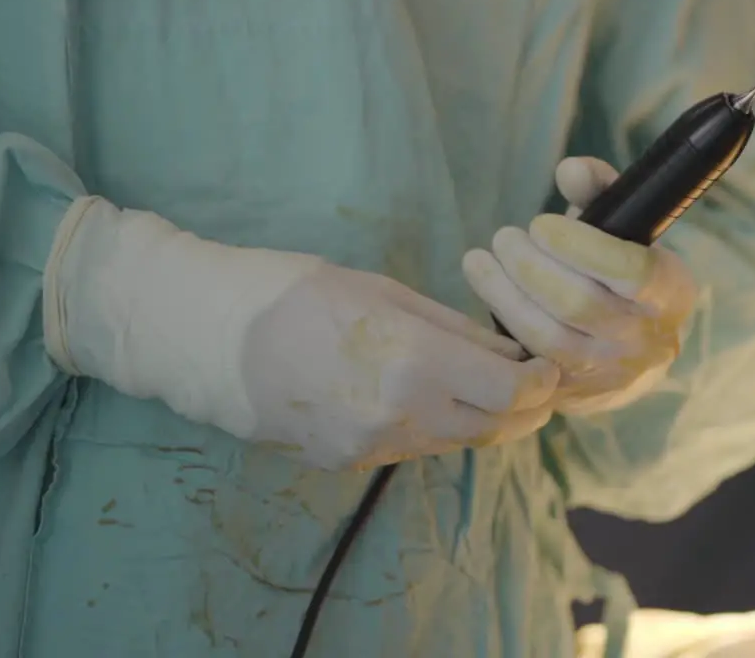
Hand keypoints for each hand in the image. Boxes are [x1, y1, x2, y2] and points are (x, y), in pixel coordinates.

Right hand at [45, 198, 559, 469]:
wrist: (208, 338)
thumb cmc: (295, 294)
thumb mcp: (384, 292)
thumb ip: (452, 329)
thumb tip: (507, 352)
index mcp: (414, 362)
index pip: (510, 394)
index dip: (541, 383)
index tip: (546, 365)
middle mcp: (399, 415)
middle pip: (493, 429)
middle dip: (524, 408)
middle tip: (533, 382)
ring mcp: (371, 445)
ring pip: (456, 443)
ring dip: (483, 419)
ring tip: (488, 385)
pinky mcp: (348, 461)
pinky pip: (414, 448)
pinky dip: (438, 427)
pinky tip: (432, 396)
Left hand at [462, 157, 697, 415]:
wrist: (635, 352)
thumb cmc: (622, 272)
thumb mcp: (624, 228)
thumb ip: (601, 190)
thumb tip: (569, 170)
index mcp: (670, 293)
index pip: (632, 272)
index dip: (580, 246)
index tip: (541, 223)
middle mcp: (645, 340)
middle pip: (578, 304)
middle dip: (530, 266)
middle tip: (504, 238)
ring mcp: (609, 375)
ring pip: (547, 337)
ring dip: (503, 293)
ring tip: (480, 260)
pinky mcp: (573, 396)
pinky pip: (527, 363)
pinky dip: (499, 326)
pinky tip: (485, 295)